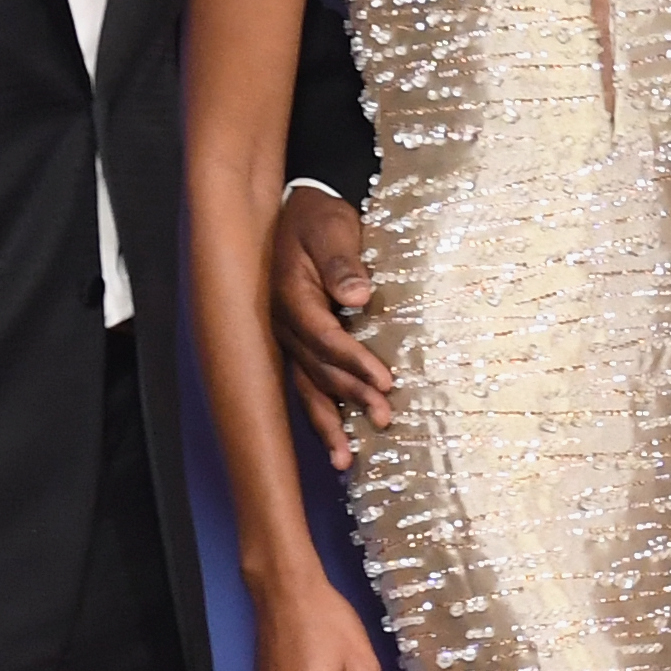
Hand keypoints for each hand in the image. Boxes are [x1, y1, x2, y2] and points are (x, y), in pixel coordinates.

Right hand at [268, 186, 390, 467]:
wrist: (302, 210)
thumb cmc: (320, 220)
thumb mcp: (331, 229)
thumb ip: (341, 262)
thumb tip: (356, 294)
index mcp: (291, 296)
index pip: (324, 337)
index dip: (355, 361)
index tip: (386, 380)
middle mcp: (284, 325)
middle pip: (319, 369)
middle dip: (352, 396)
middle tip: (384, 418)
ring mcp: (287, 339)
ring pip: (308, 387)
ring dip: (328, 423)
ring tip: (346, 460)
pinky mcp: (297, 346)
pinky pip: (307, 386)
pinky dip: (321, 415)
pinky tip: (335, 445)